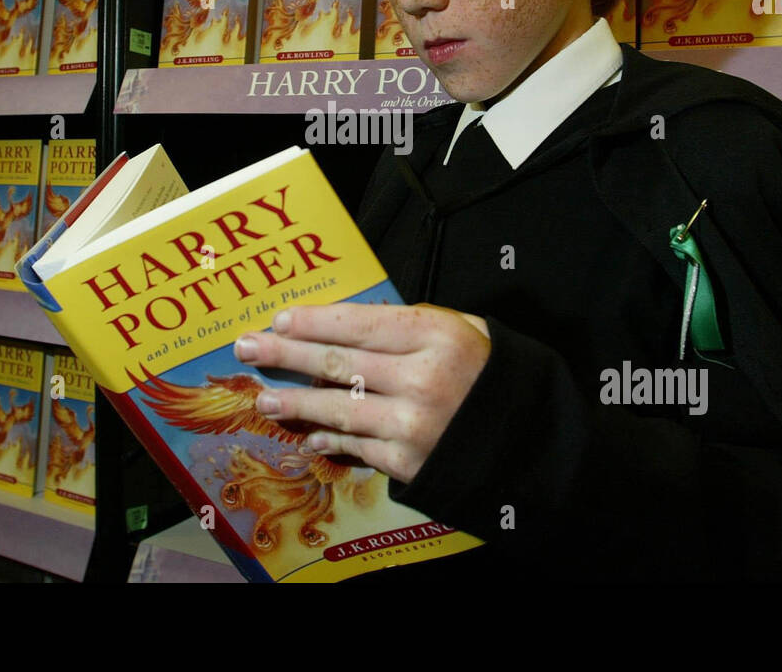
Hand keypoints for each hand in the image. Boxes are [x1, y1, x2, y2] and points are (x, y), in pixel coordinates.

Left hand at [233, 302, 490, 483]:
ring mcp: (412, 424)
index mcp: (438, 336)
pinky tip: (308, 433)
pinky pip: (356, 446)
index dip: (314, 320)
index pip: (360, 322)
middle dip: (286, 353)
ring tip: (264, 396)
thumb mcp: (469, 333)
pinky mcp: (409, 463)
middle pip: (337, 361)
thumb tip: (355, 324)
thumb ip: (415, 324)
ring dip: (294, 401)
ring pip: (337, 407)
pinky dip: (329, 438)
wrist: (533, 444)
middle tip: (248, 346)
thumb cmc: (495, 380)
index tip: (281, 317)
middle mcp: (422, 378)